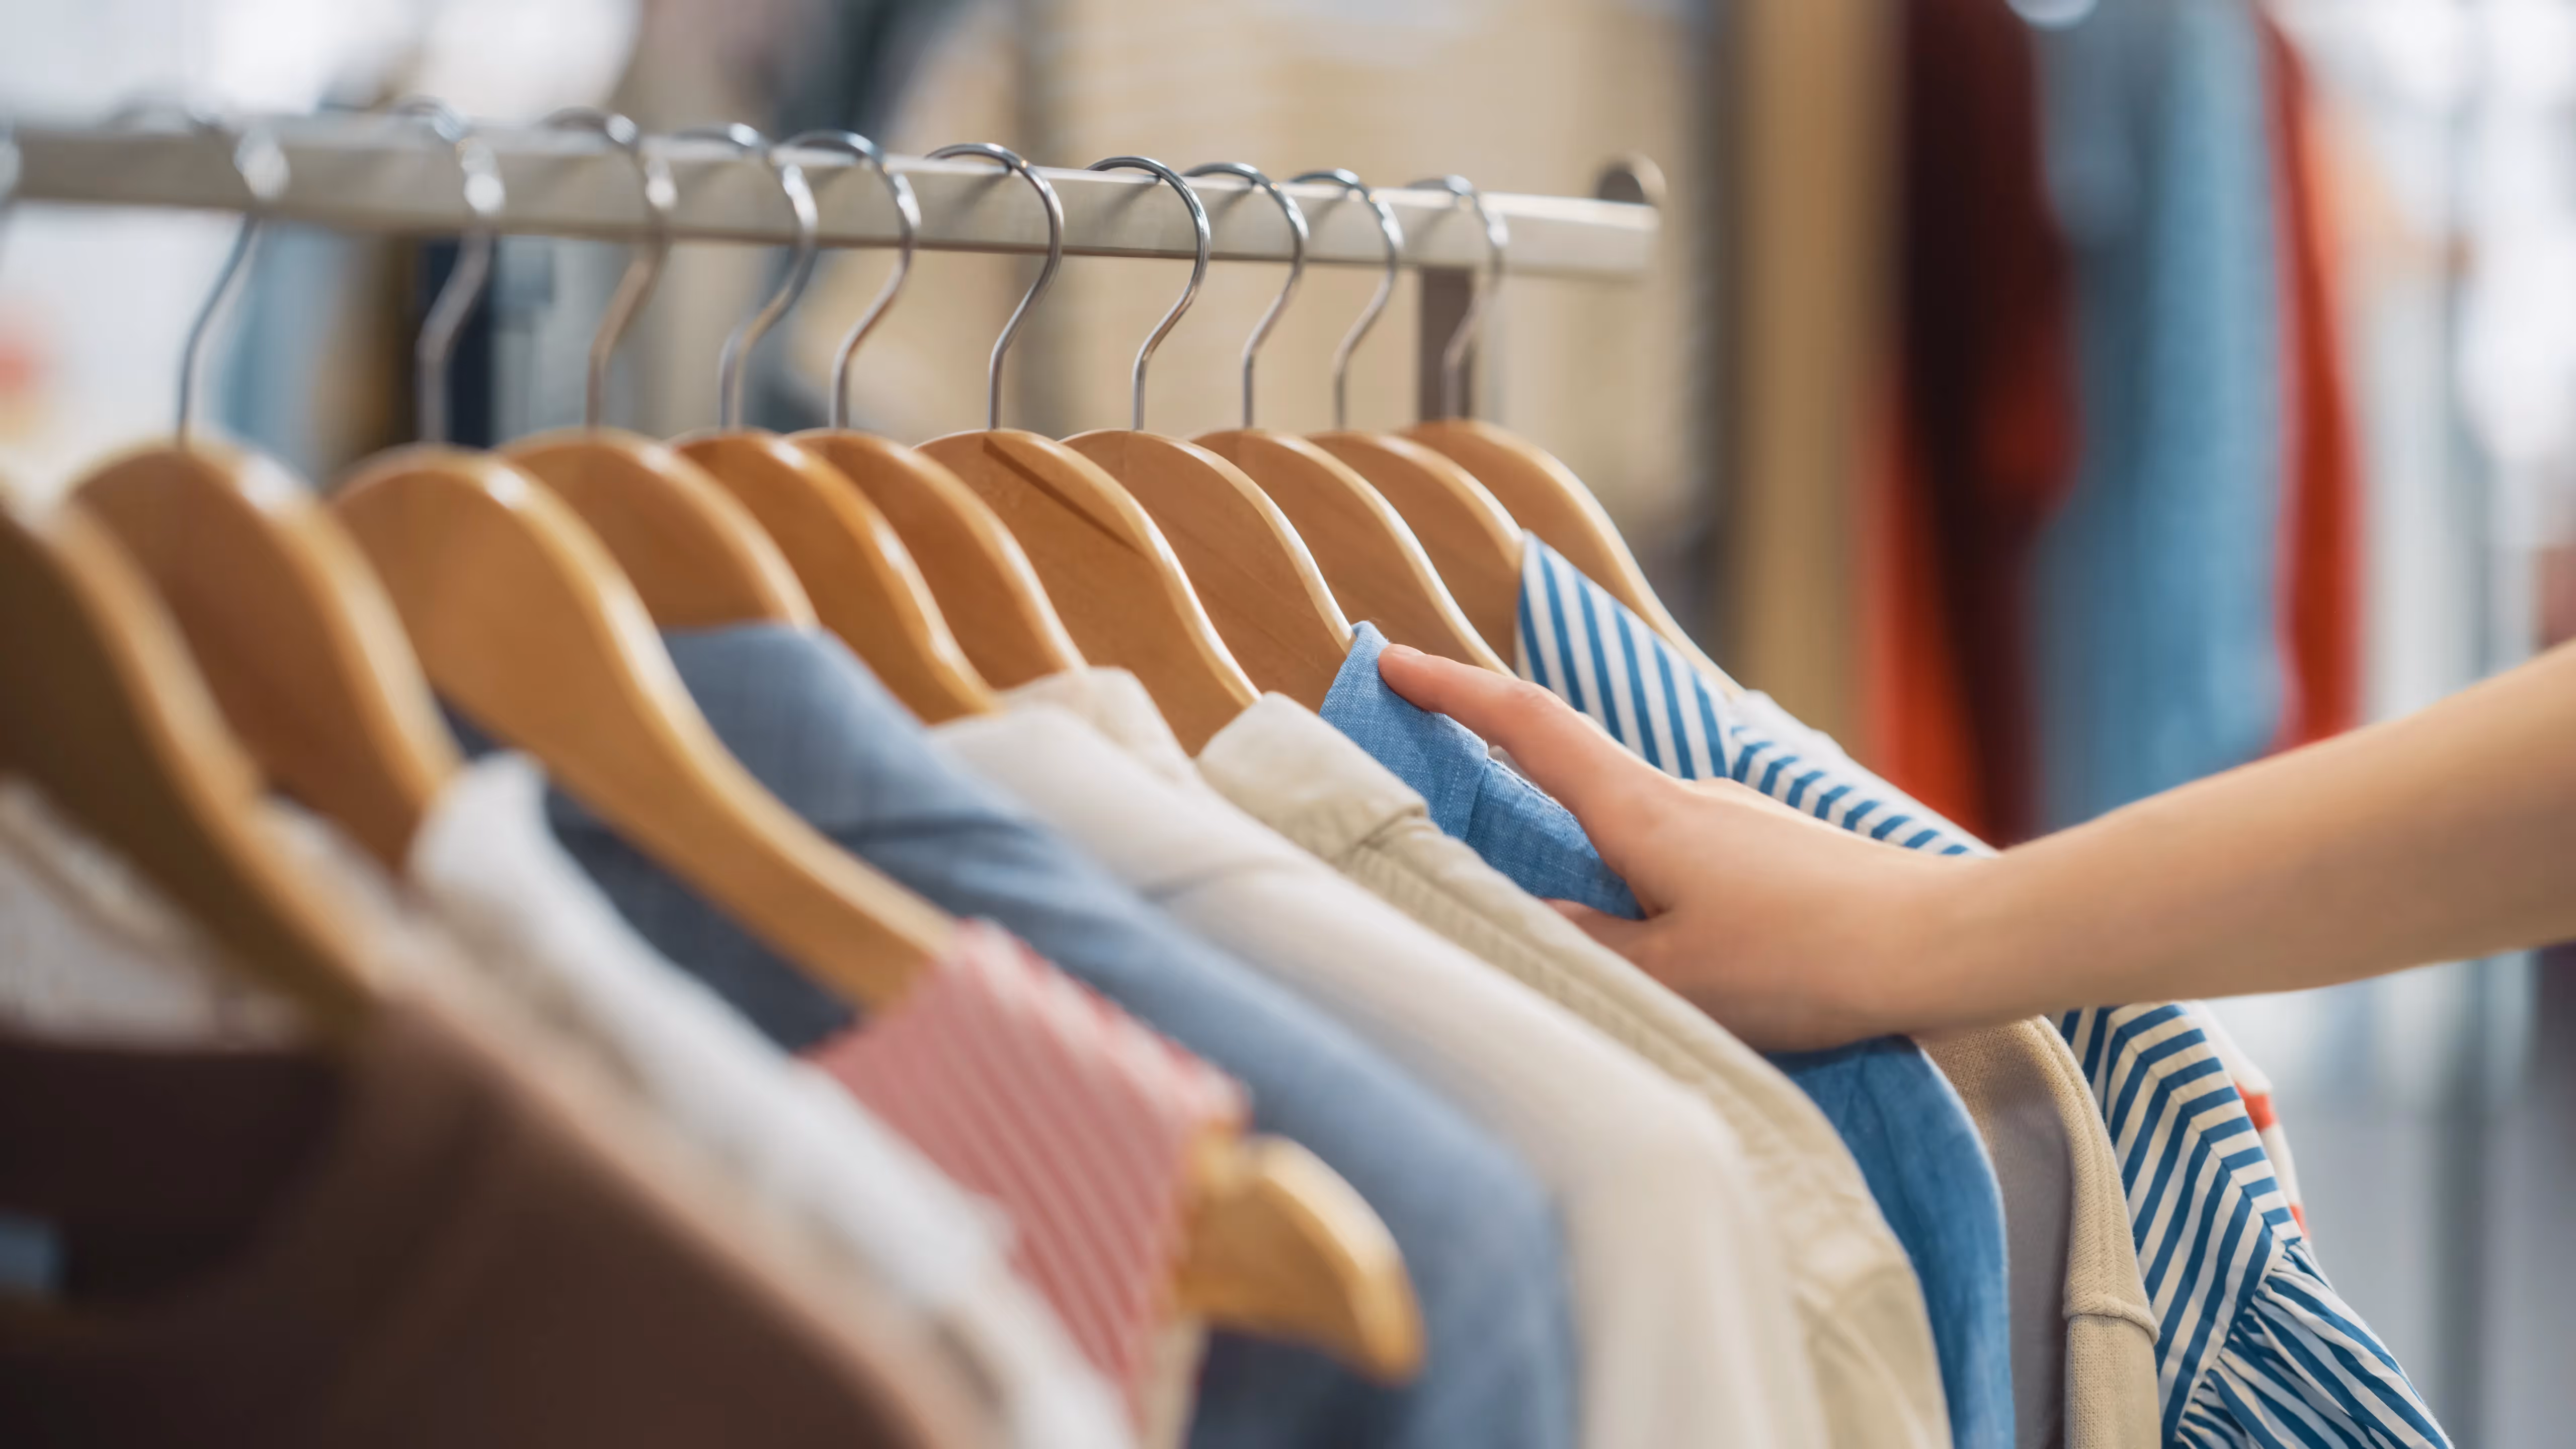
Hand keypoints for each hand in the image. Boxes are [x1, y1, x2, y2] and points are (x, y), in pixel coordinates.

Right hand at [1377, 643, 1986, 1048]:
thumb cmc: (1805, 959)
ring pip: (1635, 833)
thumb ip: (1590, 946)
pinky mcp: (1776, 853)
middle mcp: (1686, 797)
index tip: (1394, 661)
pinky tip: (1683, 962)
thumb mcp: (1675, 976)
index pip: (1528, 728)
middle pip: (1575, 775)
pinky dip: (1653, 893)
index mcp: (1643, 812)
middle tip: (1457, 806)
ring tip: (1592, 946)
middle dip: (1512, 785)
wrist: (1942, 942)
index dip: (1454, 691)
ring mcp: (1736, 819)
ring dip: (1596, 867)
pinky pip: (1686, 863)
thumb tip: (1532, 919)